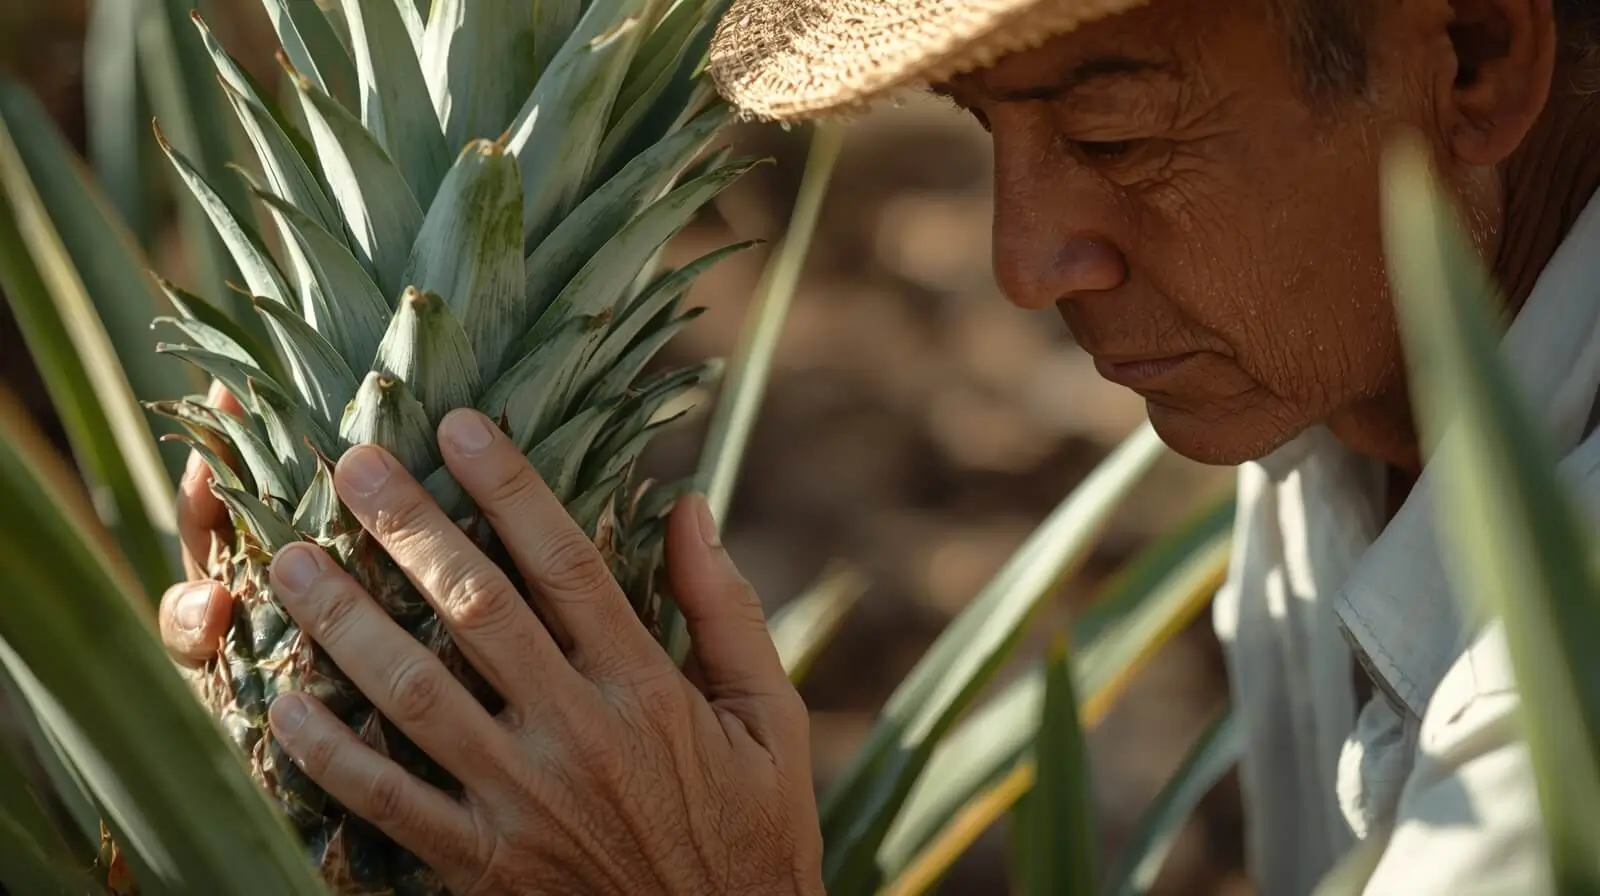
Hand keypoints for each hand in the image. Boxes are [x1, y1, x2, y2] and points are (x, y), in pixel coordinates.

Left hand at [158, 406, 823, 894]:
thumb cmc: (753, 829)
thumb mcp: (773, 717)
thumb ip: (726, 610)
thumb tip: (689, 505)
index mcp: (648, 687)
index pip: (567, 563)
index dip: (509, 486)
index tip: (459, 425)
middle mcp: (579, 733)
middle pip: (477, 610)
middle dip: (409, 529)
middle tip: (349, 464)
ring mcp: (524, 803)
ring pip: (416, 696)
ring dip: (347, 623)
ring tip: (292, 562)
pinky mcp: (486, 867)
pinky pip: (392, 806)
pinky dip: (332, 757)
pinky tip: (282, 705)